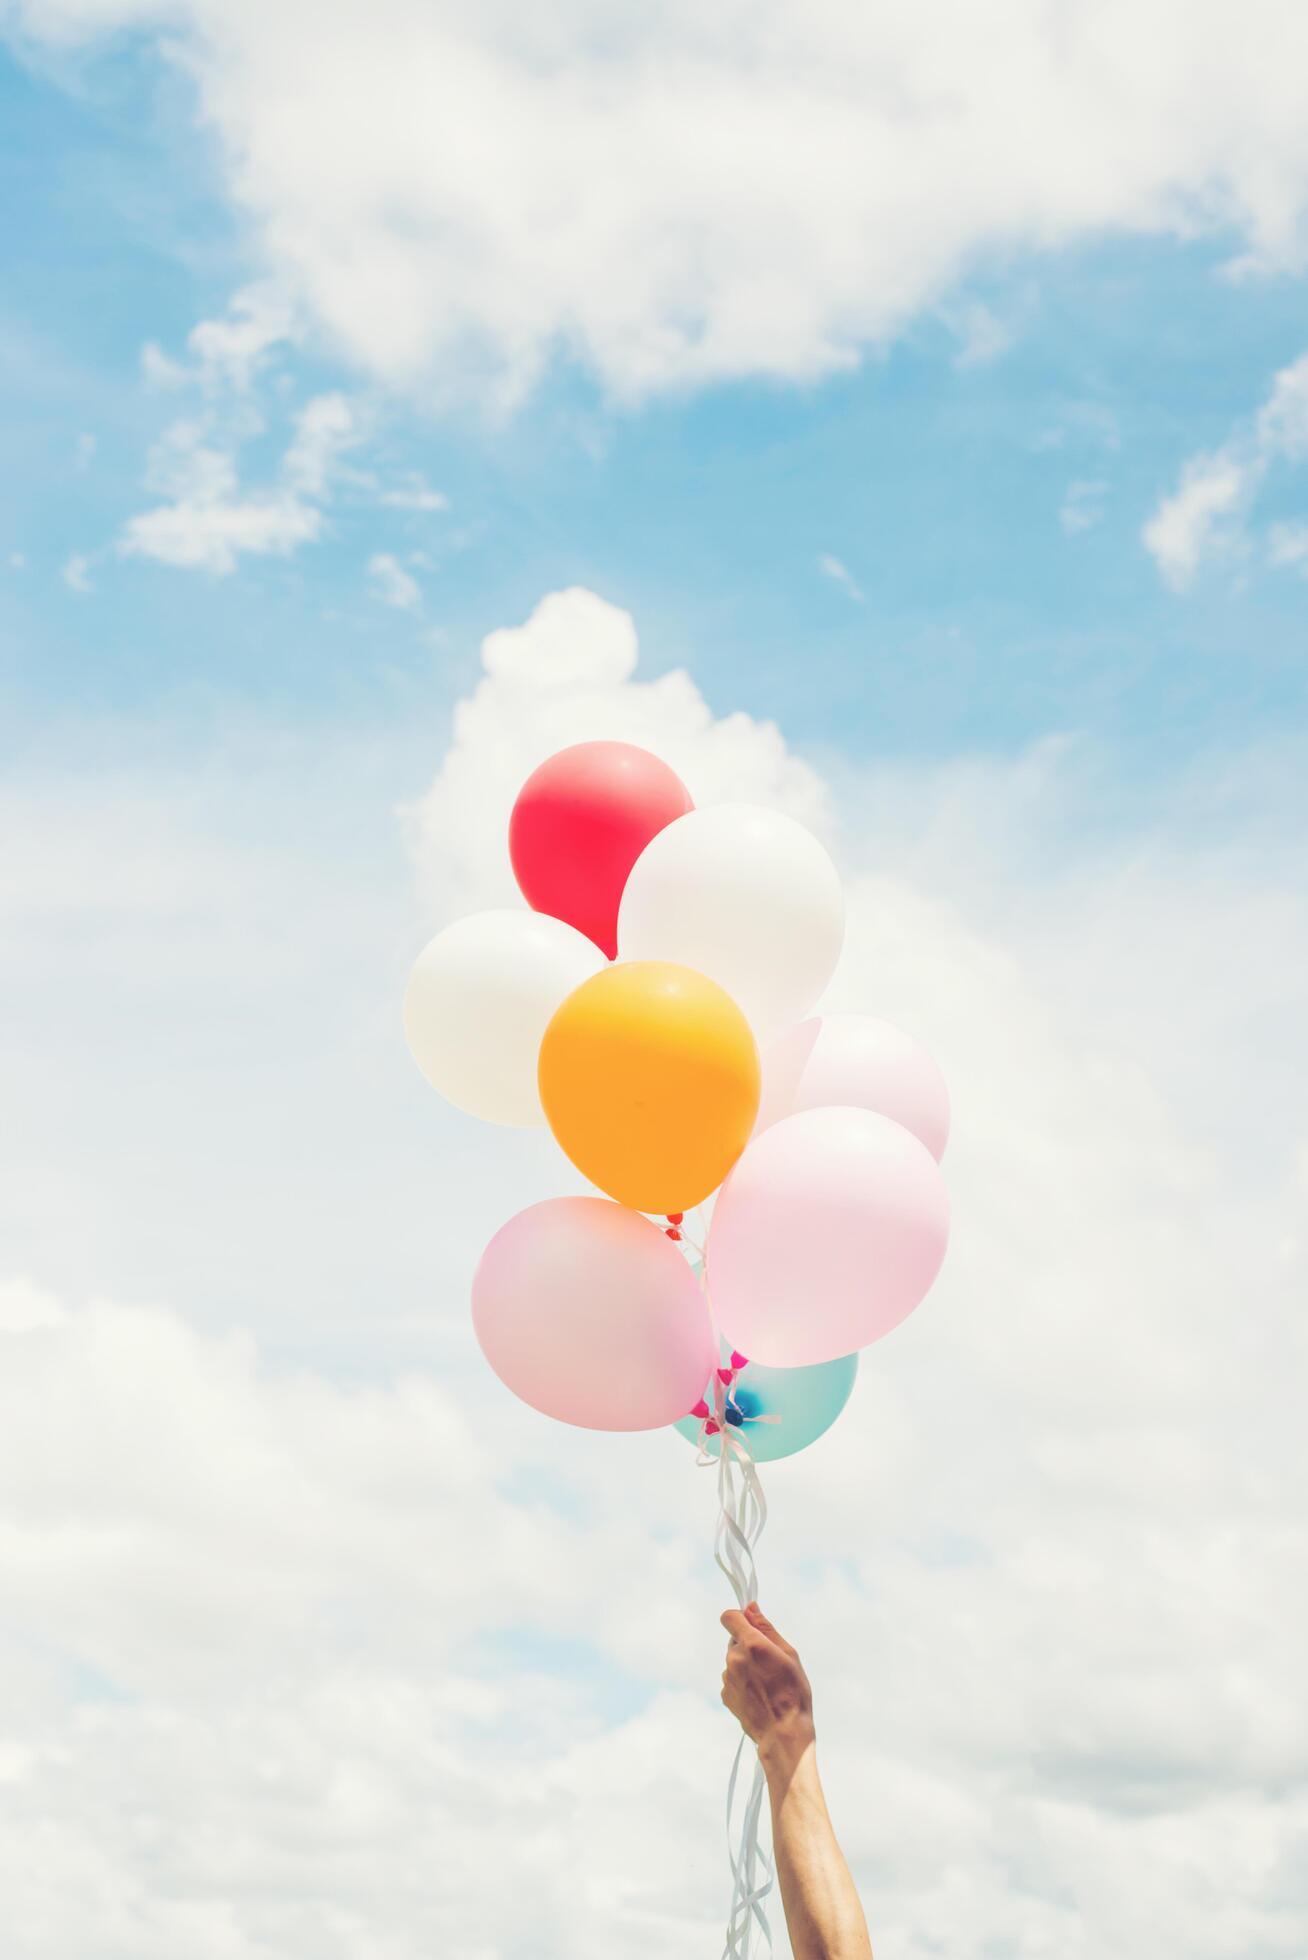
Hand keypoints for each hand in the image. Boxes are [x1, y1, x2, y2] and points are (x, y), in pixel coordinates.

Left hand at [720, 1601, 814, 1769]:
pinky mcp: (725, 1694)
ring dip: (745, 1665)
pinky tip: (759, 1695)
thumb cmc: (793, 1694)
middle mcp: (734, 1659)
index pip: (729, 1617)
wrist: (783, 1734)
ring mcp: (727, 1678)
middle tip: (769, 1663)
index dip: (739, 1617)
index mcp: (751, 1644)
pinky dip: (742, 1682)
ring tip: (766, 1683)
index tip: (750, 1625)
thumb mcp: (789, 1655)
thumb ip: (766, 1628)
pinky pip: (732, 1679)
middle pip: (734, 1640)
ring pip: (734, 1661)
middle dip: (748, 1645)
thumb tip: (750, 1607)